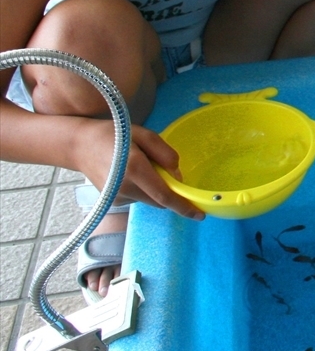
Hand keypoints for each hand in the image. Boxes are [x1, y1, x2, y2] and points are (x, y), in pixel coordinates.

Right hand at [70, 119, 203, 219]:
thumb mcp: (145, 135)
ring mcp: (117, 197)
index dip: (184, 207)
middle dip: (170, 192)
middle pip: (160, 200)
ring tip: (140, 166)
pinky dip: (142, 189)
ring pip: (150, 200)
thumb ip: (165, 154)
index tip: (200, 215)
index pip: (165, 196)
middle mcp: (125, 188)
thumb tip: (178, 176)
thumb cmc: (115, 135)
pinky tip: (130, 173)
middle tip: (163, 170)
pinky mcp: (112, 202)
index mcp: (135, 170)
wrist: (79, 146)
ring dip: (155, 189)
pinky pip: (138, 198)